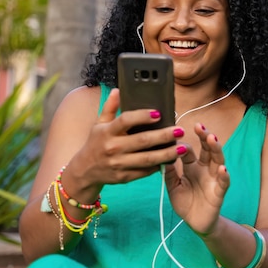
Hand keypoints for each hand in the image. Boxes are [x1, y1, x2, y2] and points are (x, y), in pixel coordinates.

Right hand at [67, 88, 182, 189]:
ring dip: (168, 154)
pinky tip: (171, 159)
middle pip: (143, 141)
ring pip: (148, 159)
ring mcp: (119, 164)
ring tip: (183, 148)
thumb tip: (118, 90)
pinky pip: (145, 171)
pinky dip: (159, 165)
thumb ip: (110, 107)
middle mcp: (113, 148)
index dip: (142, 116)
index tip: (158, 113)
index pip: (125, 120)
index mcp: (107, 132)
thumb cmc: (96, 143)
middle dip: (164, 135)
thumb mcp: (99, 124)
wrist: (84, 170)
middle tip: (180, 130)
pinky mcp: (124, 177)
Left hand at [163, 123, 230, 235]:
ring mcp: (214, 179)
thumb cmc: (186, 203)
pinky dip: (224, 175)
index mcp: (192, 167)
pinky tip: (222, 169)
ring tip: (212, 139)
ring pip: (218, 160)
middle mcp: (205, 169)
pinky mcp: (219, 192)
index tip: (175, 135)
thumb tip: (161, 156)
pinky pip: (224, 182)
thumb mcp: (173, 187)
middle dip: (204, 137)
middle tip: (199, 126)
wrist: (196, 223)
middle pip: (207, 150)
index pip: (189, 151)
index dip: (183, 144)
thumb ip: (169, 173)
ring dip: (216, 149)